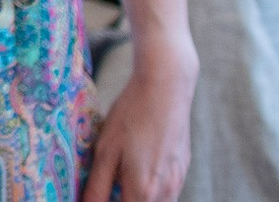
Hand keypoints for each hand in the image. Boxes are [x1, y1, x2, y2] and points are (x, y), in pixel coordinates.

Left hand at [83, 38, 194, 201]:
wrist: (166, 87)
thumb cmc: (131, 115)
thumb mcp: (105, 150)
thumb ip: (97, 186)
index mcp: (144, 191)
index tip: (95, 195)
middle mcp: (166, 192)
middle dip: (123, 199)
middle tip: (108, 183)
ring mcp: (178, 180)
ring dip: (137, 197)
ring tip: (120, 174)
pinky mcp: (183, 168)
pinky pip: (167, 190)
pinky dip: (150, 187)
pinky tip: (137, 164)